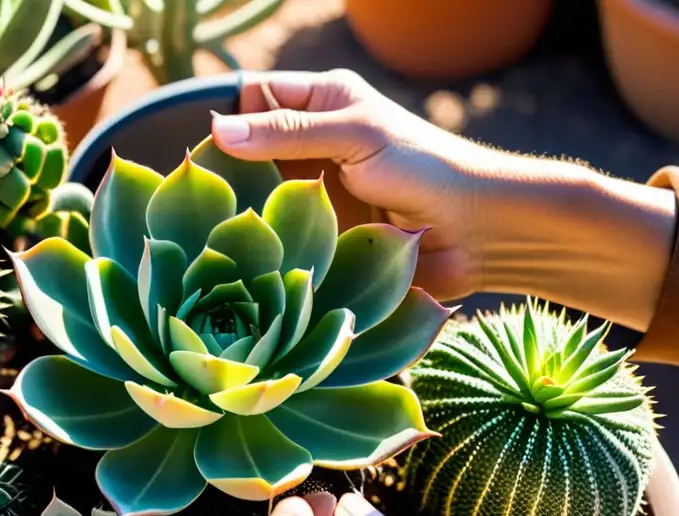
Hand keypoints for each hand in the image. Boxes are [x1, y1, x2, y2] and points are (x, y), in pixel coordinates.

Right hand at [209, 70, 675, 331]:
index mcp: (322, 104)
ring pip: (260, 197)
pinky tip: (246, 254)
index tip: (203, 148)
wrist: (477, 232)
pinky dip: (266, 244)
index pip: (255, 97)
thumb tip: (216, 130)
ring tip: (216, 228)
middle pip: (249, 151)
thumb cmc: (425, 168)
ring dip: (246, 211)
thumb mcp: (354, 136)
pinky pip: (281, 236)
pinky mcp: (321, 236)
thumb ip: (287, 133)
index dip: (230, 116)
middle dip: (229, 170)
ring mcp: (316, 193)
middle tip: (202, 195)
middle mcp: (313, 146)